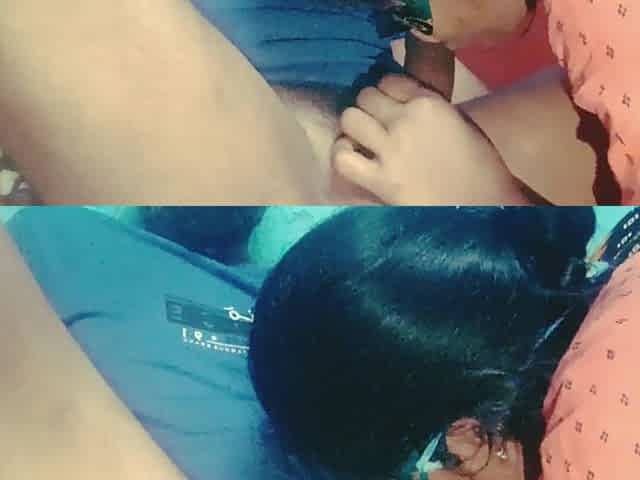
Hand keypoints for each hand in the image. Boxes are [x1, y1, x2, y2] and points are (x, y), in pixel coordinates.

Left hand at [333, 74, 527, 204]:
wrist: (485, 207)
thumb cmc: (480, 167)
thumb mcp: (460, 123)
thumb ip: (429, 108)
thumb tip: (401, 104)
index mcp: (430, 102)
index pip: (389, 80)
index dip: (385, 92)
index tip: (389, 106)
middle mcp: (406, 119)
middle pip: (365, 95)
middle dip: (367, 107)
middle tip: (374, 124)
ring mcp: (391, 149)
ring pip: (349, 118)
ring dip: (352, 127)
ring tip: (360, 139)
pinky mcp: (380, 179)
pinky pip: (342, 157)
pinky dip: (342, 154)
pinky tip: (351, 158)